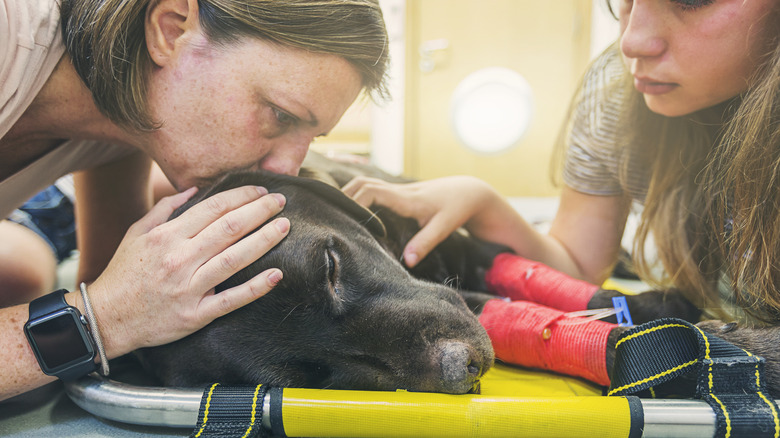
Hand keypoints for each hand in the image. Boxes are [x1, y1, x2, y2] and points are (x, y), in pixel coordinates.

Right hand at [86, 185, 288, 355]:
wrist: (106, 319)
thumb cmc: (124, 273)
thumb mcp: (136, 233)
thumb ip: (165, 209)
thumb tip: (194, 190)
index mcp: (167, 237)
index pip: (213, 209)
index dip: (241, 197)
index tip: (260, 191)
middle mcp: (180, 259)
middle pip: (229, 229)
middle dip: (259, 211)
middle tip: (280, 201)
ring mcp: (189, 288)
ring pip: (234, 259)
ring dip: (263, 240)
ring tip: (284, 227)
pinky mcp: (196, 315)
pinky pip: (231, 299)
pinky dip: (255, 287)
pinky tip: (276, 274)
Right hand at [342, 175, 498, 266]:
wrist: (468, 191)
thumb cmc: (456, 209)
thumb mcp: (444, 227)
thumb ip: (425, 243)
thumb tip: (407, 261)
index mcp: (405, 198)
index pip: (371, 192)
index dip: (354, 203)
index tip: (346, 220)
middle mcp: (397, 190)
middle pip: (361, 183)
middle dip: (343, 196)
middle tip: (329, 216)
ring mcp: (396, 190)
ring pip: (364, 182)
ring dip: (348, 194)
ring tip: (334, 213)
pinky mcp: (397, 193)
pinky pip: (372, 189)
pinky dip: (358, 195)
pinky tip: (350, 210)